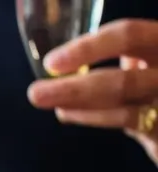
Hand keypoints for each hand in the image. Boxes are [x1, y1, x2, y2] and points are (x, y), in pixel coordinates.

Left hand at [27, 19, 157, 163]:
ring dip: (79, 105)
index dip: (89, 48)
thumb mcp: (147, 58)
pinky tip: (68, 114)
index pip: (129, 36)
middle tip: (36, 93)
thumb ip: (121, 54)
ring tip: (46, 102)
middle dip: (74, 88)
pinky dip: (93, 117)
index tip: (52, 62)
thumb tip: (70, 60)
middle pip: (123, 79)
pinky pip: (129, 122)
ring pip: (124, 106)